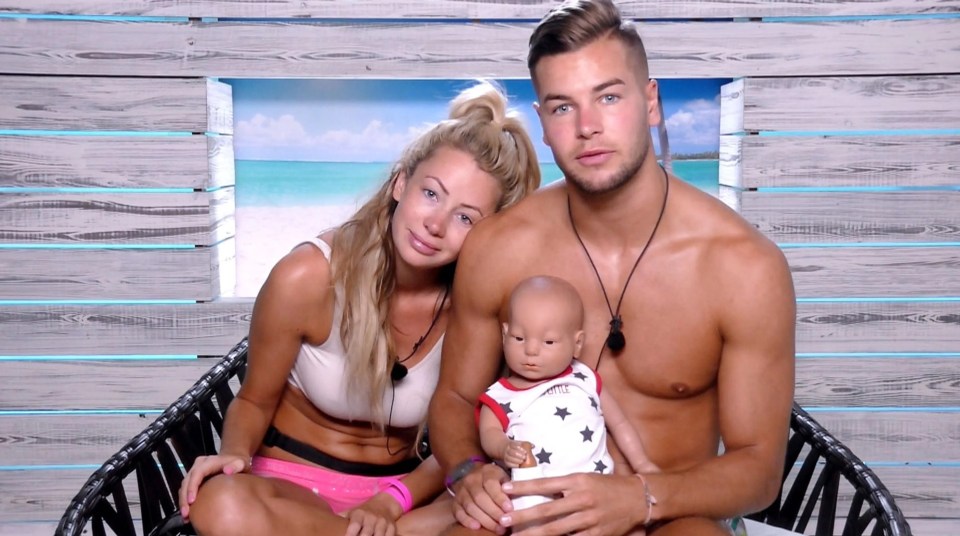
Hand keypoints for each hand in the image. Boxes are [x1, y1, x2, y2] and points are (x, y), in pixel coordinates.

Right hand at [178, 453, 248, 518]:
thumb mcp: (241, 463)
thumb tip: (227, 471)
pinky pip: (186, 490)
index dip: (192, 487)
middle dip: (184, 498)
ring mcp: (195, 472)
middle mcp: (199, 466)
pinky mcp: (194, 479)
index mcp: (209, 462)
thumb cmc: (239, 464)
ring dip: (183, 502)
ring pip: (184, 487)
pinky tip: (187, 515)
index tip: (192, 501)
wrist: (234, 460)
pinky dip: (185, 502)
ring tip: (185, 517)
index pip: (197, 473)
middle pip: (187, 481)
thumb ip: (237, 465)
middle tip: (185, 514)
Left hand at [342, 493, 402, 535]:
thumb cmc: (363, 512)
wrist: (384, 504)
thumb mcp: (351, 512)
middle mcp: (371, 518)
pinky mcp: (391, 527)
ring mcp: (382, 522)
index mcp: (359, 514)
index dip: (350, 534)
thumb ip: (341, 519)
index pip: (354, 525)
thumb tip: (324, 525)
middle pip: (367, 533)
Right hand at [451, 463, 510, 533]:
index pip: (491, 484)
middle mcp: (471, 480)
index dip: (500, 497)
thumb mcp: (505, 477)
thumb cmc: (496, 481)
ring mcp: (461, 491)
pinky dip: (466, 520)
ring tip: (497, 529)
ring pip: (470, 506)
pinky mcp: (455, 502)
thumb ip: (512, 486)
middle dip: (493, 512)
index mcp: (487, 472)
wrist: (475, 476)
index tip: (509, 509)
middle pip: (480, 497)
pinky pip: (458, 512)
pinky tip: (476, 527)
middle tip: (504, 524)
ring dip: (484, 519)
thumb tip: (523, 500)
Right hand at [500, 440, 532, 467]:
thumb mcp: (520, 443)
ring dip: (517, 460)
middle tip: (525, 457)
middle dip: (519, 455)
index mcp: (511, 444)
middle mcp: (507, 450)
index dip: (520, 449)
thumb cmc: (515, 447)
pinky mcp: (506, 462)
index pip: (514, 445)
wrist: (505, 449)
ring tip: (522, 461)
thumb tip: (533, 446)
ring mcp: (506, 456)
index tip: (525, 452)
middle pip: (512, 452)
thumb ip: (526, 444)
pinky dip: (514, 465)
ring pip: (510, 458)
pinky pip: (508, 464)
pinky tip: (519, 465)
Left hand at [500, 472, 643, 534]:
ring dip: (534, 534)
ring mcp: (590, 518)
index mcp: (578, 480)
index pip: (545, 482)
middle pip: (547, 509)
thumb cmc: (608, 485)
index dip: (523, 487)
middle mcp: (582, 499)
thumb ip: (564, 484)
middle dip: (522, 516)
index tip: (505, 489)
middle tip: (503, 519)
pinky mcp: (597, 534)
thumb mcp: (586, 477)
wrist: (638, 497)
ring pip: (556, 529)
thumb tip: (539, 489)